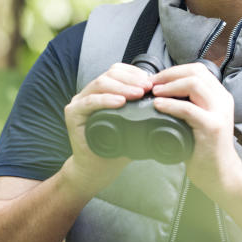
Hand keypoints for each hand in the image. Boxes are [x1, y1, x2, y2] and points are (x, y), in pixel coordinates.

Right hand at [61, 62, 151, 196]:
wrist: (97, 170)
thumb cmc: (115, 148)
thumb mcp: (133, 126)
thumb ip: (144, 112)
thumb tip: (169, 103)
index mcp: (102, 92)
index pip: (117, 71)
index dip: (134, 73)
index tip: (151, 83)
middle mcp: (89, 93)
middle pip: (110, 74)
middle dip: (131, 79)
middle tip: (147, 88)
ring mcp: (79, 102)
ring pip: (100, 84)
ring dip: (122, 87)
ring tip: (138, 94)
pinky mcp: (73, 114)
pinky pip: (89, 102)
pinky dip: (105, 100)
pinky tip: (119, 102)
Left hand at [150, 63, 241, 196]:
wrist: (221, 175)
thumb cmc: (205, 149)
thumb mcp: (199, 119)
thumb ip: (189, 104)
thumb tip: (161, 91)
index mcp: (219, 96)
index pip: (197, 69)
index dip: (174, 71)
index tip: (156, 79)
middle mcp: (222, 100)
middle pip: (195, 72)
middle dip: (169, 74)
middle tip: (151, 84)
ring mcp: (219, 113)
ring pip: (194, 84)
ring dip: (169, 86)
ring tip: (154, 93)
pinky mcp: (212, 127)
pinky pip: (188, 109)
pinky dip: (170, 105)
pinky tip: (158, 106)